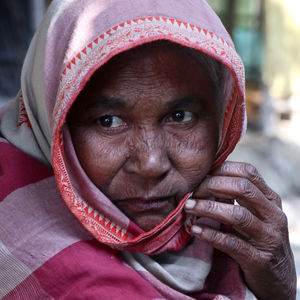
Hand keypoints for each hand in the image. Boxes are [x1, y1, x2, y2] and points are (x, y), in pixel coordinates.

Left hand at [184, 161, 296, 299]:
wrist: (278, 278)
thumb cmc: (259, 239)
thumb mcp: (255, 213)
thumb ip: (237, 196)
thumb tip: (205, 179)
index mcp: (271, 199)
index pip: (248, 172)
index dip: (221, 168)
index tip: (201, 173)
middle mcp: (273, 215)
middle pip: (242, 188)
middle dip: (211, 186)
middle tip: (191, 191)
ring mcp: (269, 238)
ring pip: (237, 215)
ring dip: (208, 208)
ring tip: (188, 207)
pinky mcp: (259, 260)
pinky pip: (232, 243)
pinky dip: (211, 234)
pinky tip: (195, 229)